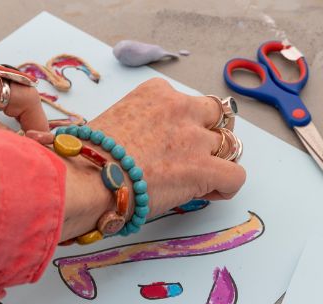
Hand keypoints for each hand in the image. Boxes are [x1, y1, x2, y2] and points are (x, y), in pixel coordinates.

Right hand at [84, 78, 245, 217]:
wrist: (87, 179)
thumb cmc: (88, 157)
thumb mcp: (112, 121)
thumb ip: (136, 124)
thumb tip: (138, 145)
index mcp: (155, 92)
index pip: (186, 101)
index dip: (184, 124)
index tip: (170, 144)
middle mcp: (180, 108)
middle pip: (216, 115)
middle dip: (210, 133)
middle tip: (195, 155)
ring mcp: (194, 138)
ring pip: (229, 145)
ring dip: (217, 161)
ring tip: (199, 179)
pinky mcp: (204, 169)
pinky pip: (235, 176)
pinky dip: (226, 186)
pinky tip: (209, 193)